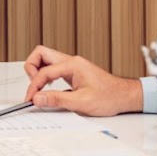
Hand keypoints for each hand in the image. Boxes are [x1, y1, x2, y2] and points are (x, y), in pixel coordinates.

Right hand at [21, 45, 143, 116]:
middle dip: (31, 69)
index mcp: (72, 65)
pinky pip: (53, 68)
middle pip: (40, 54)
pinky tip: (49, 89)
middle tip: (33, 87)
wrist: (125, 96)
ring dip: (38, 72)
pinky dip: (46, 76)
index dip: (34, 87)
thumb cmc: (110, 97)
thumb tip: (38, 98)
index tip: (31, 99)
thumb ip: (57, 99)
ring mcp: (72, 65)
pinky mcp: (73, 71)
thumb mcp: (82, 102)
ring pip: (45, 59)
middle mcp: (71, 61)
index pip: (44, 72)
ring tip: (39, 88)